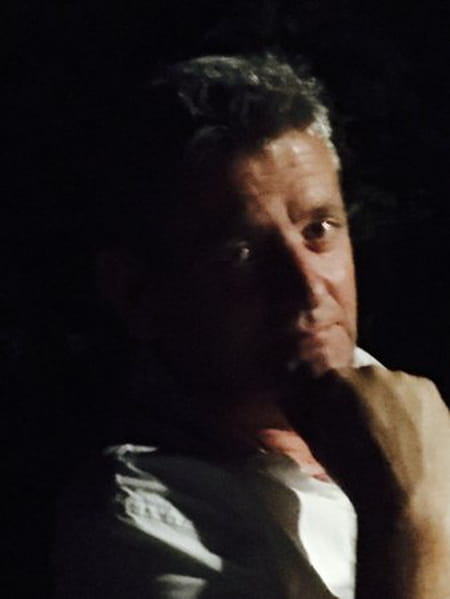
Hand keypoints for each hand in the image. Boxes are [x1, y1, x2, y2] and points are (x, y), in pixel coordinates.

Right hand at [282, 365, 449, 597]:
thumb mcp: (315, 441)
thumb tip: (292, 387)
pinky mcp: (427, 389)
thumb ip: (301, 408)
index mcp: (334, 381)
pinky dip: (413, 407)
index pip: (333, 381)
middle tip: (368, 432)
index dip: (338, 403)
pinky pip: (415, 392)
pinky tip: (412, 434)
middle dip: (363, 399)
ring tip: (393, 437)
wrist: (404, 501)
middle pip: (362, 379)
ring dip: (389, 402)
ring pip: (390, 385)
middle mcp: (367, 372)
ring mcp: (401, 379)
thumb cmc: (355, 475)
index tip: (344, 424)